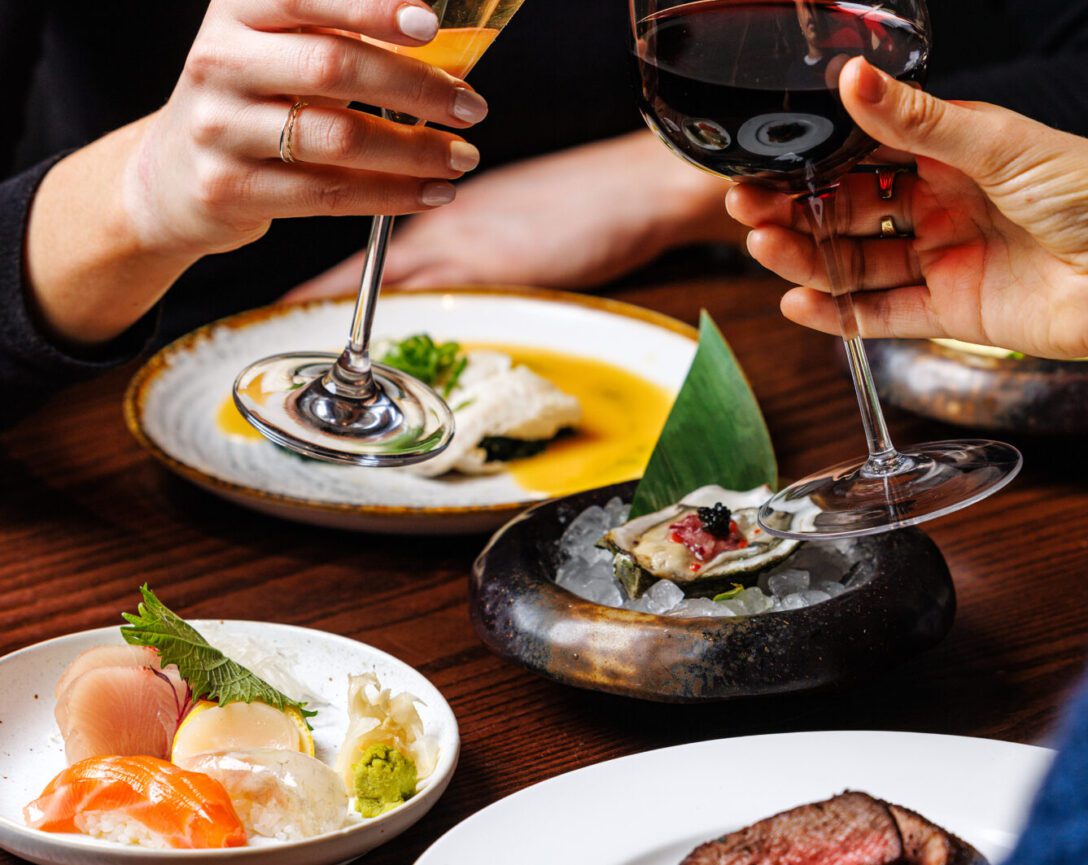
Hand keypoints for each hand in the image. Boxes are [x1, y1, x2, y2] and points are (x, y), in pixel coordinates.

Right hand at [125, 0, 488, 257]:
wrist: (171, 175)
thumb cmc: (254, 99)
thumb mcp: (280, 47)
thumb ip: (343, 35)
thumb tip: (440, 41)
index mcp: (238, 11)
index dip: (370, 7)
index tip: (429, 24)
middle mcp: (220, 62)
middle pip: (333, 68)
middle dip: (417, 88)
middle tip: (472, 105)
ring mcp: (220, 128)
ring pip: (336, 138)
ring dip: (416, 150)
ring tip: (462, 156)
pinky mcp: (229, 188)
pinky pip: (328, 194)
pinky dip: (393, 194)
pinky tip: (432, 192)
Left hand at [286, 130, 742, 299]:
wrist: (636, 184)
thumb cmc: (587, 193)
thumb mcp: (518, 205)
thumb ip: (478, 225)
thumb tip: (452, 247)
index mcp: (451, 202)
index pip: (374, 224)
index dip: (333, 254)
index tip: (295, 279)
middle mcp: (449, 221)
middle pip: (369, 259)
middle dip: (325, 290)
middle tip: (279, 313)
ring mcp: (469, 243)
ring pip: (392, 278)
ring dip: (353, 306)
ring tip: (308, 335)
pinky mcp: (497, 268)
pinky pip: (434, 299)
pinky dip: (404, 319)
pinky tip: (382, 342)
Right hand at [726, 57, 1087, 373]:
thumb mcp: (1003, 143)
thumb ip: (921, 122)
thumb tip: (855, 80)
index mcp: (957, 154)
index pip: (868, 152)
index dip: (817, 157)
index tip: (770, 157)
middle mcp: (943, 205)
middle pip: (852, 209)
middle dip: (799, 209)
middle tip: (748, 207)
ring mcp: (944, 259)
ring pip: (858, 261)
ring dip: (807, 257)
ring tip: (763, 249)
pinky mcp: (951, 311)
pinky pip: (881, 314)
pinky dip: (838, 314)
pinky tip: (798, 302)